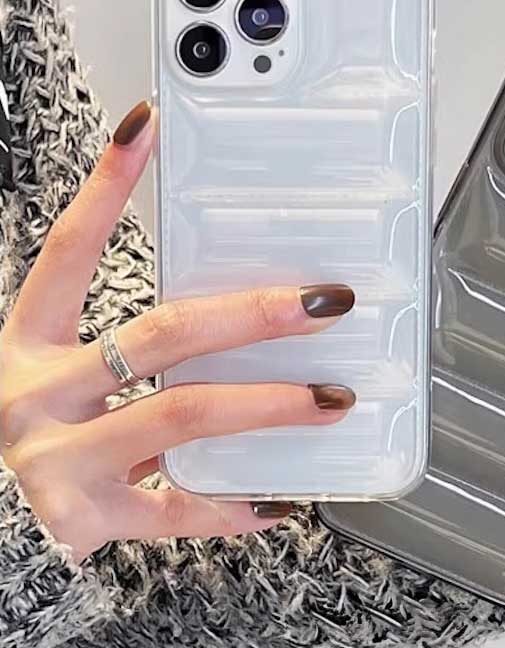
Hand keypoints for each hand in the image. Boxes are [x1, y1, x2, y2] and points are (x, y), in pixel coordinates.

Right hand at [0, 101, 355, 561]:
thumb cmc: (40, 428)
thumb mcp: (63, 372)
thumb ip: (132, 349)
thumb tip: (235, 316)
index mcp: (29, 342)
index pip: (69, 249)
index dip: (107, 186)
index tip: (149, 127)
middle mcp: (36, 395)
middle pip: (161, 333)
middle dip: (253, 315)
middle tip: (323, 303)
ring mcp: (58, 461)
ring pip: (184, 414)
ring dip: (270, 405)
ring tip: (331, 399)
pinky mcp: (86, 520)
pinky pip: (178, 509)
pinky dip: (234, 504)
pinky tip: (281, 499)